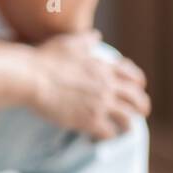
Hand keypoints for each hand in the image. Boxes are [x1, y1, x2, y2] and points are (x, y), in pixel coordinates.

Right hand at [28, 29, 150, 139]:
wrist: (31, 78)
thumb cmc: (46, 58)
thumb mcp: (69, 43)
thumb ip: (86, 40)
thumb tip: (96, 36)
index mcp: (103, 68)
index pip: (132, 76)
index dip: (138, 83)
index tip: (138, 87)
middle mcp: (107, 86)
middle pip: (137, 99)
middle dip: (142, 106)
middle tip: (141, 112)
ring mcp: (100, 105)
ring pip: (127, 119)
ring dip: (128, 125)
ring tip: (125, 130)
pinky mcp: (89, 121)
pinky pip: (109, 133)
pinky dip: (108, 136)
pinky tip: (101, 136)